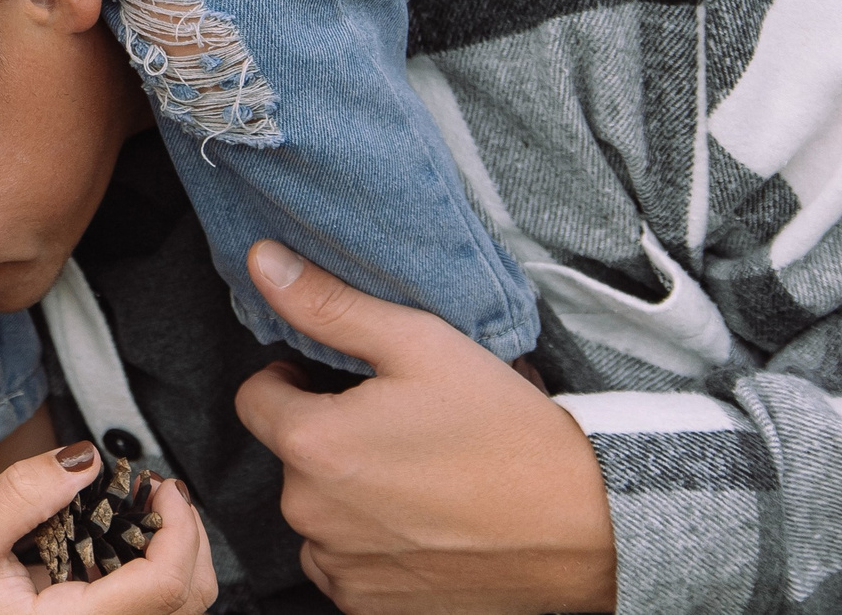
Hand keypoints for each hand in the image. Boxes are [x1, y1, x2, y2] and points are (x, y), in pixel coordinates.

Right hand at [0, 443, 217, 614]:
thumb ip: (22, 496)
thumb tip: (85, 457)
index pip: (163, 587)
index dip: (179, 530)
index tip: (160, 483)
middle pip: (190, 600)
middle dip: (188, 537)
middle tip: (157, 489)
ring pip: (182, 608)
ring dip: (179, 553)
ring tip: (146, 509)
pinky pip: (156, 610)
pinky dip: (160, 570)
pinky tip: (130, 539)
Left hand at [233, 242, 616, 614]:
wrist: (586, 528)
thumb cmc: (505, 431)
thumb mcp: (418, 343)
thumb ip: (327, 304)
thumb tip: (261, 261)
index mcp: (313, 444)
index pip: (255, 398)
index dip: (292, 380)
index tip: (336, 382)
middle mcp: (311, 515)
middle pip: (290, 455)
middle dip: (328, 435)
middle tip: (398, 428)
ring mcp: (340, 568)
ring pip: (317, 512)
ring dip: (347, 494)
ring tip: (418, 476)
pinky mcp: (371, 607)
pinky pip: (344, 563)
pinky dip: (370, 544)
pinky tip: (424, 523)